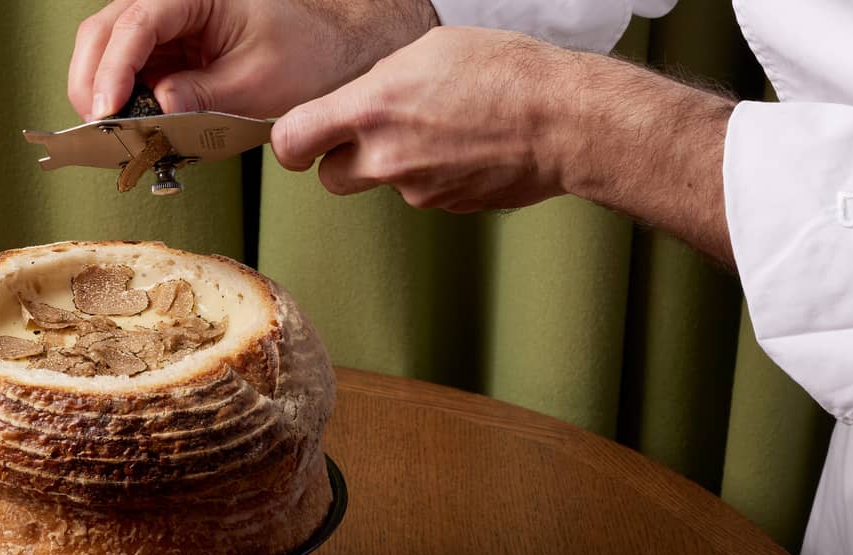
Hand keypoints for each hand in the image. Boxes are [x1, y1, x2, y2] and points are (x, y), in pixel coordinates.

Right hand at [68, 0, 438, 120]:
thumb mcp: (258, 82)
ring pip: (104, 53)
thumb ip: (204, 96)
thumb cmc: (303, 53)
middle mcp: (169, 2)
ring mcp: (162, 26)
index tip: (106, 111)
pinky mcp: (163, 52)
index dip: (113, 70)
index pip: (136, 25)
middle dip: (92, 83)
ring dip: (102, 95)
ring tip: (116, 137)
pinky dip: (120, 103)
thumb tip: (157, 109)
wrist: (327, 50)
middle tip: (100, 132)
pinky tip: (129, 131)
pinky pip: (125, 73)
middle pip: (102, 34)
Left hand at [271, 28, 582, 212]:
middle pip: (331, 178)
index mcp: (371, 110)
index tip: (299, 142)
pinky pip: (424, 192)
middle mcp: (386, 158)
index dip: (291, 144)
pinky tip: (465, 146)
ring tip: (440, 129)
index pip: (293, 141)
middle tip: (370, 136)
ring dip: (396, 164)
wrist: (561, 121)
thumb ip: (380, 80)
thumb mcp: (429, 49)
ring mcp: (417, 190)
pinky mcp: (448, 207)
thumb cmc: (504, 72)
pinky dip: (435, 174)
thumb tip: (362, 97)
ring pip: (383, 184)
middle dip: (342, 160)